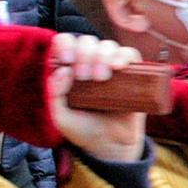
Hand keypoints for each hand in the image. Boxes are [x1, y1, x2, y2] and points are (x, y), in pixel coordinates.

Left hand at [48, 33, 144, 161]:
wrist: (109, 146)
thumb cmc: (83, 130)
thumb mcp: (60, 116)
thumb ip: (54, 94)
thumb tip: (64, 70)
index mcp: (70, 69)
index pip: (66, 42)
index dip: (66, 45)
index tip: (67, 61)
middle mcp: (90, 63)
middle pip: (87, 41)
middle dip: (84, 54)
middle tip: (85, 77)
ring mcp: (112, 67)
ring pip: (108, 45)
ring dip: (102, 56)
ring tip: (101, 78)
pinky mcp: (133, 74)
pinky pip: (130, 54)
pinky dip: (123, 55)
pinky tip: (118, 67)